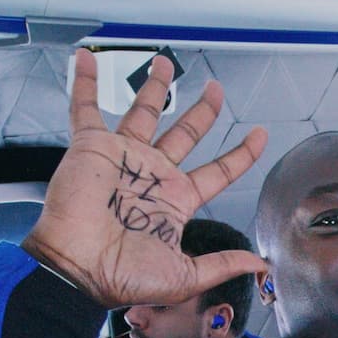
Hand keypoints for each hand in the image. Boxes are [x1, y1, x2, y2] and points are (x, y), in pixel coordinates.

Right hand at [21, 50, 269, 308]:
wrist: (76, 271)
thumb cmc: (122, 278)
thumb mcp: (185, 277)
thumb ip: (222, 265)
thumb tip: (261, 264)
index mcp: (176, 200)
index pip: (218, 170)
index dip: (242, 153)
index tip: (260, 134)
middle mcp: (153, 174)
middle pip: (187, 133)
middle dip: (203, 110)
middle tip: (215, 90)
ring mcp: (124, 157)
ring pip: (145, 111)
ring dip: (155, 87)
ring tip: (166, 62)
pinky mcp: (92, 147)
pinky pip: (87, 108)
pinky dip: (86, 83)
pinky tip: (87, 59)